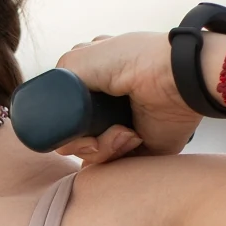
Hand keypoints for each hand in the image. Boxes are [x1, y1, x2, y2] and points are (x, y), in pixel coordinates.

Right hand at [49, 31, 204, 164]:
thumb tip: (46, 106)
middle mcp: (106, 107)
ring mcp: (122, 129)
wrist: (178, 78)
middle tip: (92, 135)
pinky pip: (114, 166)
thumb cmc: (135, 61)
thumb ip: (56, 79)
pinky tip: (131, 136)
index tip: (68, 124)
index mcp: (93, 83)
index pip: (64, 111)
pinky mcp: (140, 148)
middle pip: (73, 137)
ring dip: (100, 146)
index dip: (62, 122)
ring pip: (90, 154)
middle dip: (78, 141)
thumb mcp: (82, 59)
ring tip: (122, 132)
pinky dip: (117, 155)